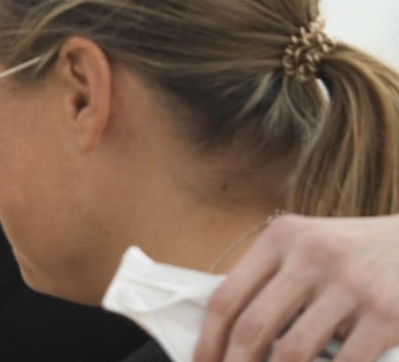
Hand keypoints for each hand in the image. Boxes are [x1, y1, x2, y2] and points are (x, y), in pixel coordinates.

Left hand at [194, 213, 398, 361]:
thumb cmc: (357, 253)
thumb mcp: (309, 247)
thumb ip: (272, 279)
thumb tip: (226, 332)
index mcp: (281, 238)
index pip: (227, 297)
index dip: (208, 341)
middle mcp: (310, 255)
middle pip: (251, 327)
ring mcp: (349, 284)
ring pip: (291, 352)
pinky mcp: (385, 314)